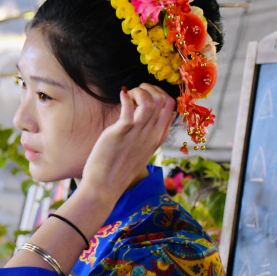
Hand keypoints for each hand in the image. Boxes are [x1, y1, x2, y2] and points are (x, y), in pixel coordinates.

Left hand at [80, 83, 175, 200]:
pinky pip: (129, 107)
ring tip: (129, 94)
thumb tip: (149, 115)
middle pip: (164, 101)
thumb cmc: (120, 167)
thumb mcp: (141, 150)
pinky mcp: (121, 132)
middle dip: (151, 89)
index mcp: (158, 137)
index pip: (171, 107)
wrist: (105, 186)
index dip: (160, 94)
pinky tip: (121, 94)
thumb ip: (148, 134)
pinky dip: (126, 96)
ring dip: (140, 91)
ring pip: (150, 101)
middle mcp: (151, 134)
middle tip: (136, 92)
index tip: (146, 95)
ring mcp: (138, 133)